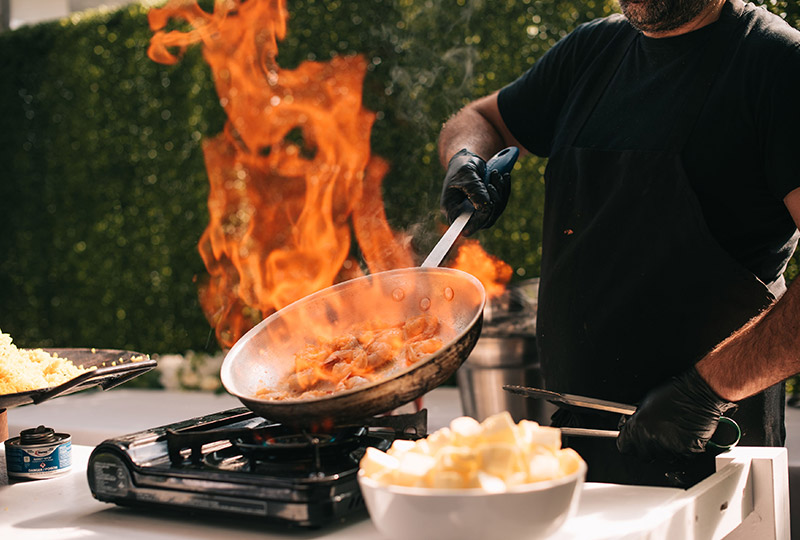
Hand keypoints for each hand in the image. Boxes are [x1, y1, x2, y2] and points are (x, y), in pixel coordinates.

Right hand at [440, 149, 510, 235]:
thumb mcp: (466, 175)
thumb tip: (486, 207)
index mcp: (451, 208)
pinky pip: (500, 204)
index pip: (464, 224)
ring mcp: (476, 212)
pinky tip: (504, 177)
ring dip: (500, 193)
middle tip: (493, 183)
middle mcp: (463, 214)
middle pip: (484, 220)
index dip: (477, 223)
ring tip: (497, 175)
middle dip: (494, 201)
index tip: (488, 209)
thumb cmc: (461, 167)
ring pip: (494, 212)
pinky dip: (504, 191)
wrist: (466, 162)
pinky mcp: (485, 207)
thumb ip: (475, 190)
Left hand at [616, 367, 735, 460]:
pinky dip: (682, 450)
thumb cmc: (673, 395)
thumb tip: (630, 428)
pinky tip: (683, 435)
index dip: (628, 445)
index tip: (632, 443)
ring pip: (663, 458)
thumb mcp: (646, 403)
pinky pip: (681, 457)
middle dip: (648, 449)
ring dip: (666, 450)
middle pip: (643, 456)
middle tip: (656, 437)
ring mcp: (669, 446)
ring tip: (672, 433)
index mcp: (638, 426)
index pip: (624, 447)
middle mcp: (651, 438)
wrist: (698, 395)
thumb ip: (637, 420)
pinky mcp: (685, 450)